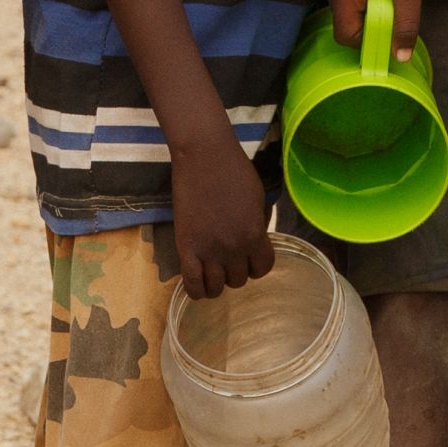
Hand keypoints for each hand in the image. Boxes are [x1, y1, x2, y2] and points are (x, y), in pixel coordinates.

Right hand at [173, 141, 278, 302]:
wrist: (204, 156)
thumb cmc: (235, 171)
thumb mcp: (258, 200)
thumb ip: (257, 226)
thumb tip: (253, 243)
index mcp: (254, 235)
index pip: (262, 269)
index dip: (257, 264)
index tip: (250, 257)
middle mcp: (233, 248)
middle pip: (239, 279)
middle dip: (236, 271)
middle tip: (228, 257)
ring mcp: (208, 250)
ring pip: (217, 286)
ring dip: (217, 281)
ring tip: (213, 270)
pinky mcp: (185, 247)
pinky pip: (192, 284)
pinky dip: (196, 290)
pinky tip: (199, 285)